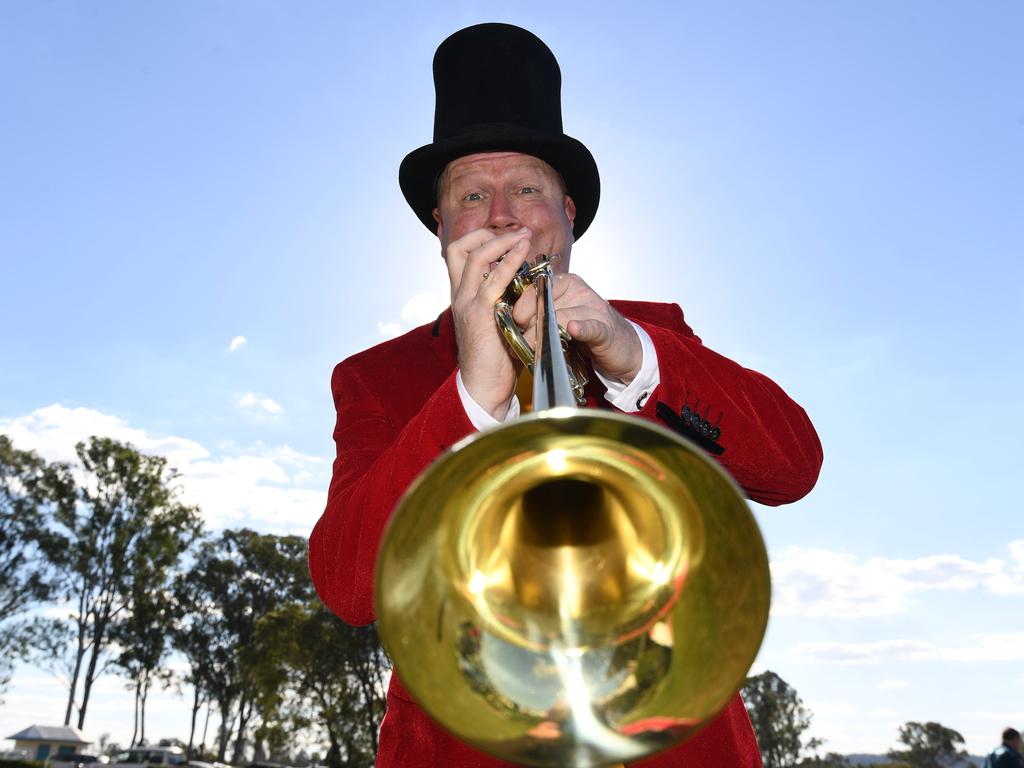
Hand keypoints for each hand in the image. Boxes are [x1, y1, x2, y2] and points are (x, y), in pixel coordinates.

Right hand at [445, 227, 531, 418]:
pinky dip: (510, 261)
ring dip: (503, 241)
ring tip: (525, 236)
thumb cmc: (495, 356)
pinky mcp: (480, 314)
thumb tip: (522, 283)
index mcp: (460, 295)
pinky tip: (524, 254)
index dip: (478, 239)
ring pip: (477, 257)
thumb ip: (501, 300)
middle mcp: (459, 295)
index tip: (505, 237)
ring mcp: (467, 303)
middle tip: (516, 232)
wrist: (483, 385)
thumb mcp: (495, 320)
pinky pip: (493, 279)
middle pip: (460, 248)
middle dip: (488, 233)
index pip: (458, 254)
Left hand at [512, 273, 641, 383]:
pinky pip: (591, 326)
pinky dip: (581, 328)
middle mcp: (579, 291)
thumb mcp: (562, 315)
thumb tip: (510, 317)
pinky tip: (572, 330)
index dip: (521, 306)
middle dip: (529, 322)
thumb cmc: (586, 330)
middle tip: (520, 339)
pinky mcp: (606, 329)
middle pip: (546, 302)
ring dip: (544, 334)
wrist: (621, 347)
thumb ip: (540, 311)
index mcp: (566, 283)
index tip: (512, 322)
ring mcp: (594, 309)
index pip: (536, 288)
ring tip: (533, 348)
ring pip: (562, 316)